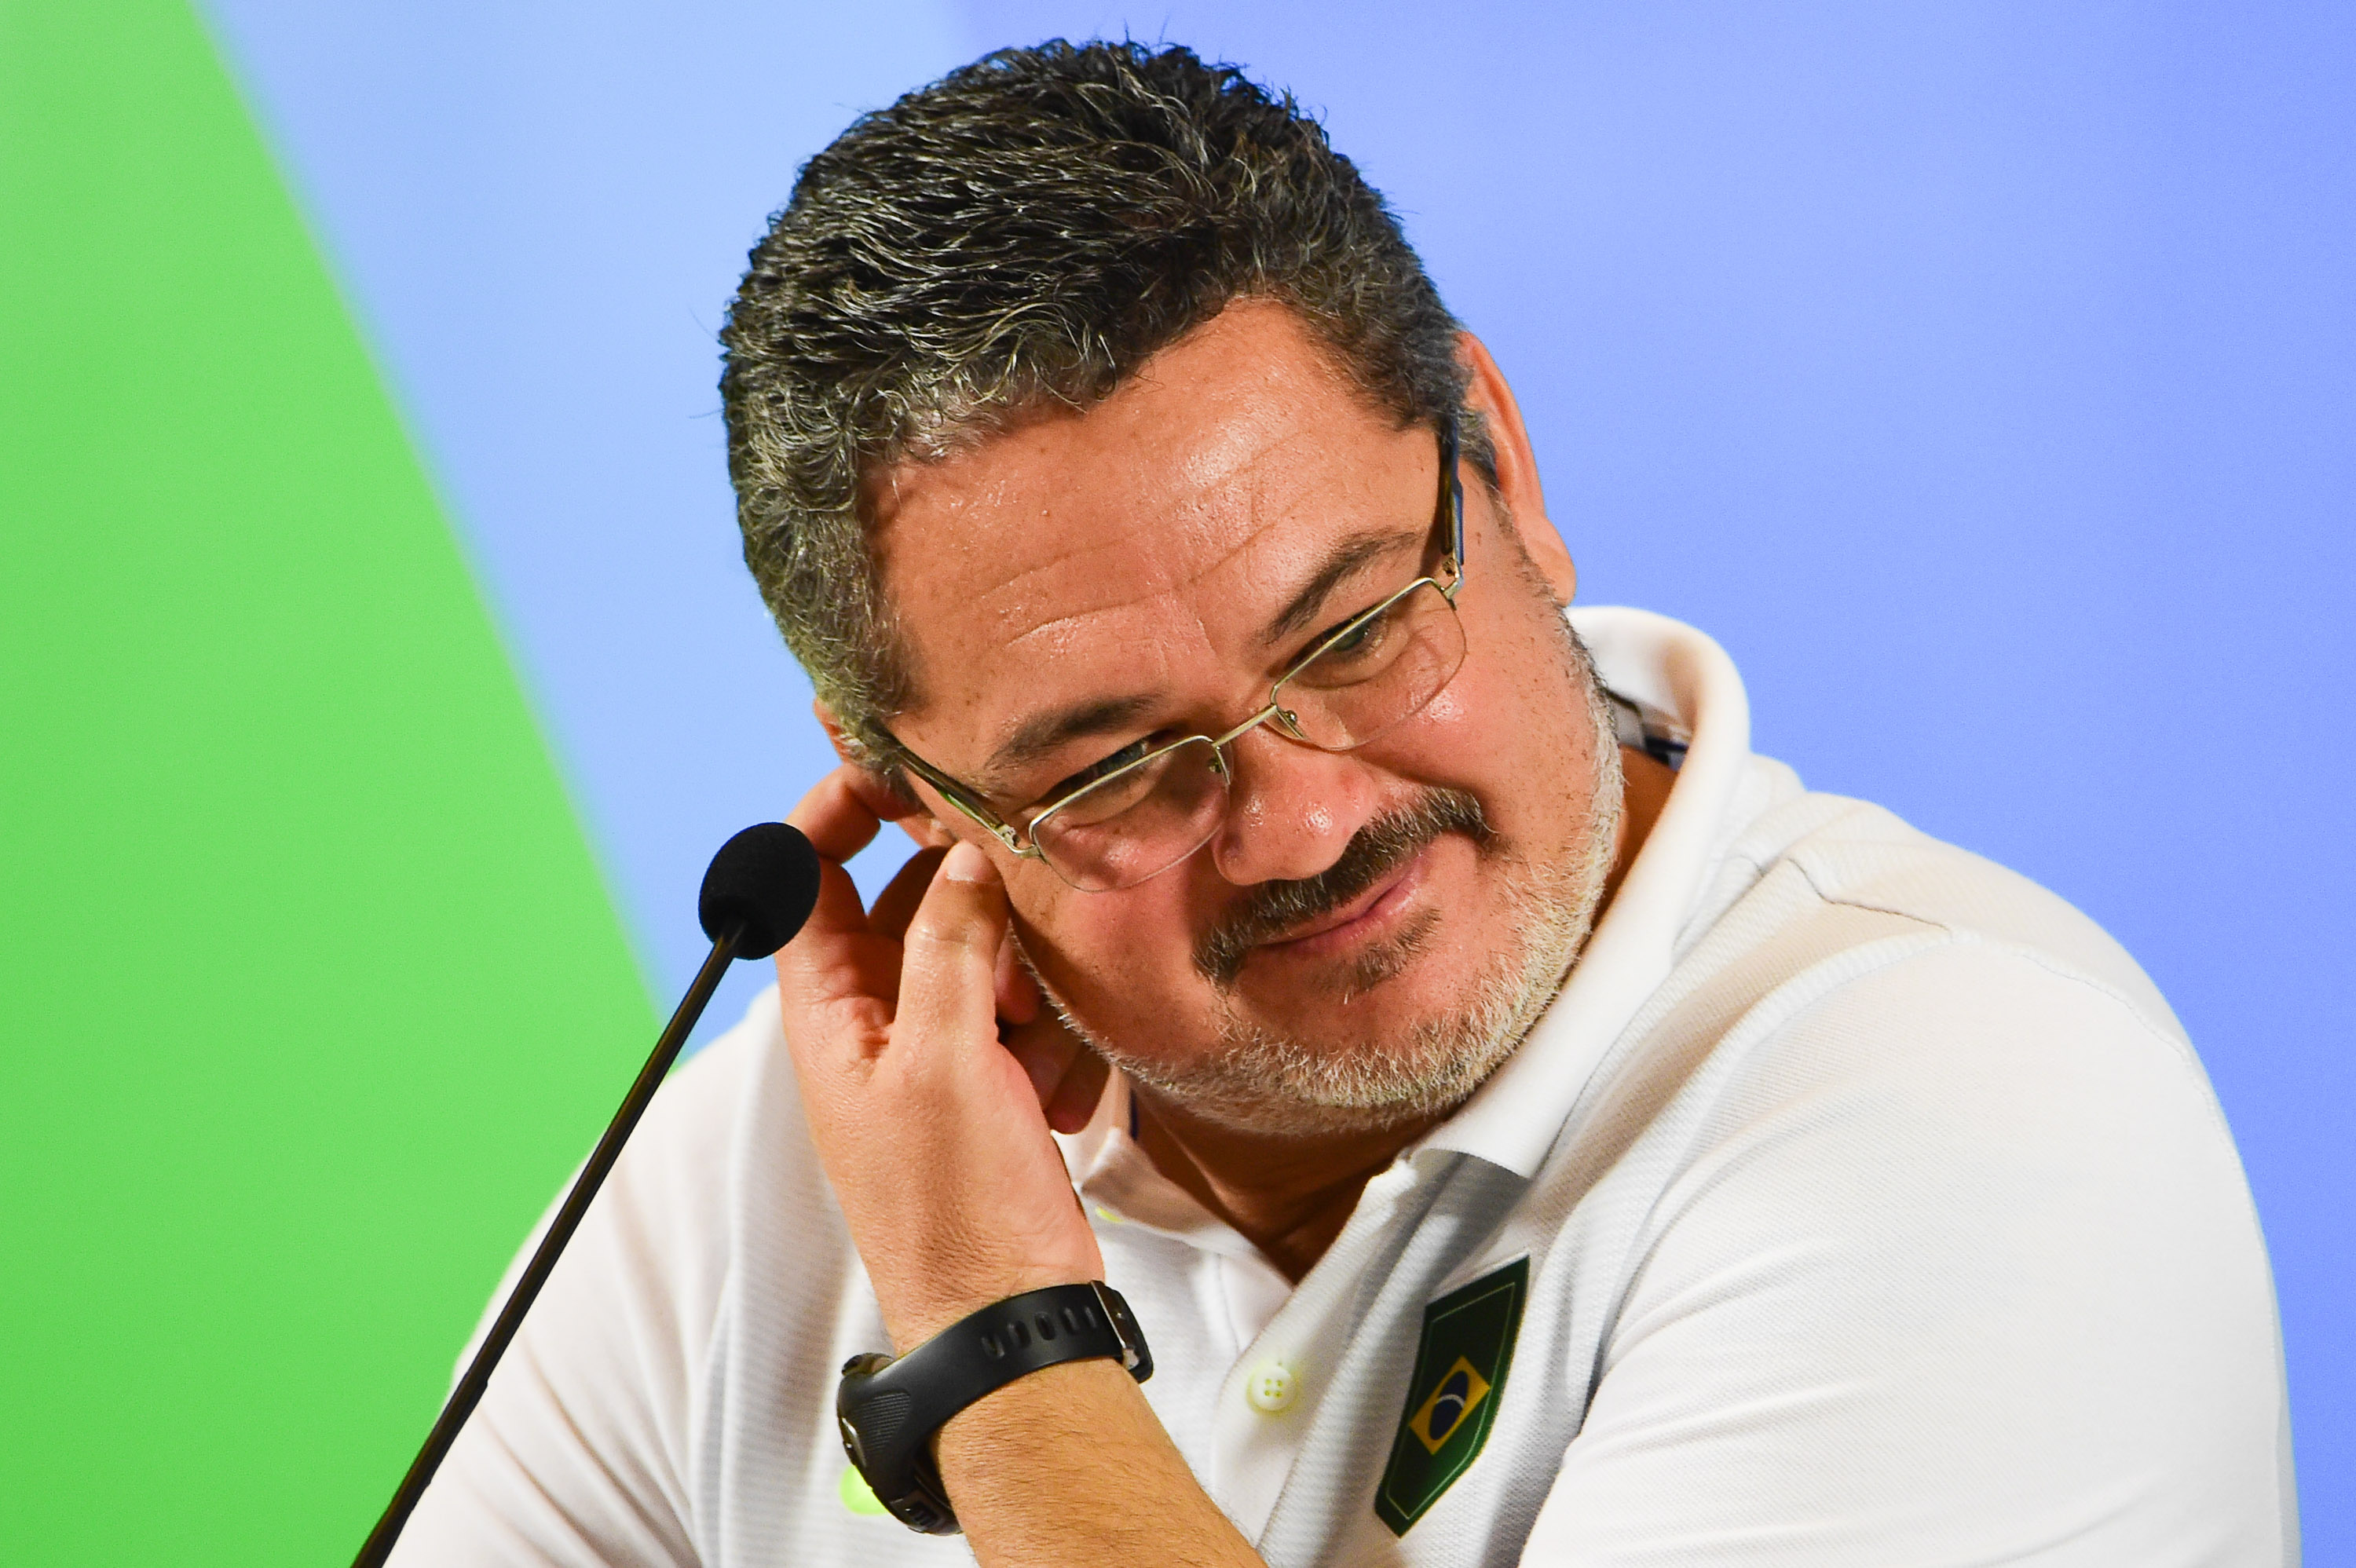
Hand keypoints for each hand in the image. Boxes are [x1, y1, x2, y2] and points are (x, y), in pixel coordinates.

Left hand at [776, 765, 1109, 1349]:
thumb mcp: (948, 1060)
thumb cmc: (957, 1211)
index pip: (808, 878)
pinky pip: (1023, 1021)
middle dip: (976, 919)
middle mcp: (875, 1025)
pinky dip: (1048, 1047)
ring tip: (1033, 1057)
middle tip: (1014, 953)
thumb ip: (950, 944)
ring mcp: (936, 1055)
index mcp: (829, 1013)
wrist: (1013, 1321)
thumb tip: (961, 852)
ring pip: (983, 960)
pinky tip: (1058, 1102)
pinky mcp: (991, 1086)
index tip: (901, 770)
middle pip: (917, 906)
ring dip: (1023, 993)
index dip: (840, 814)